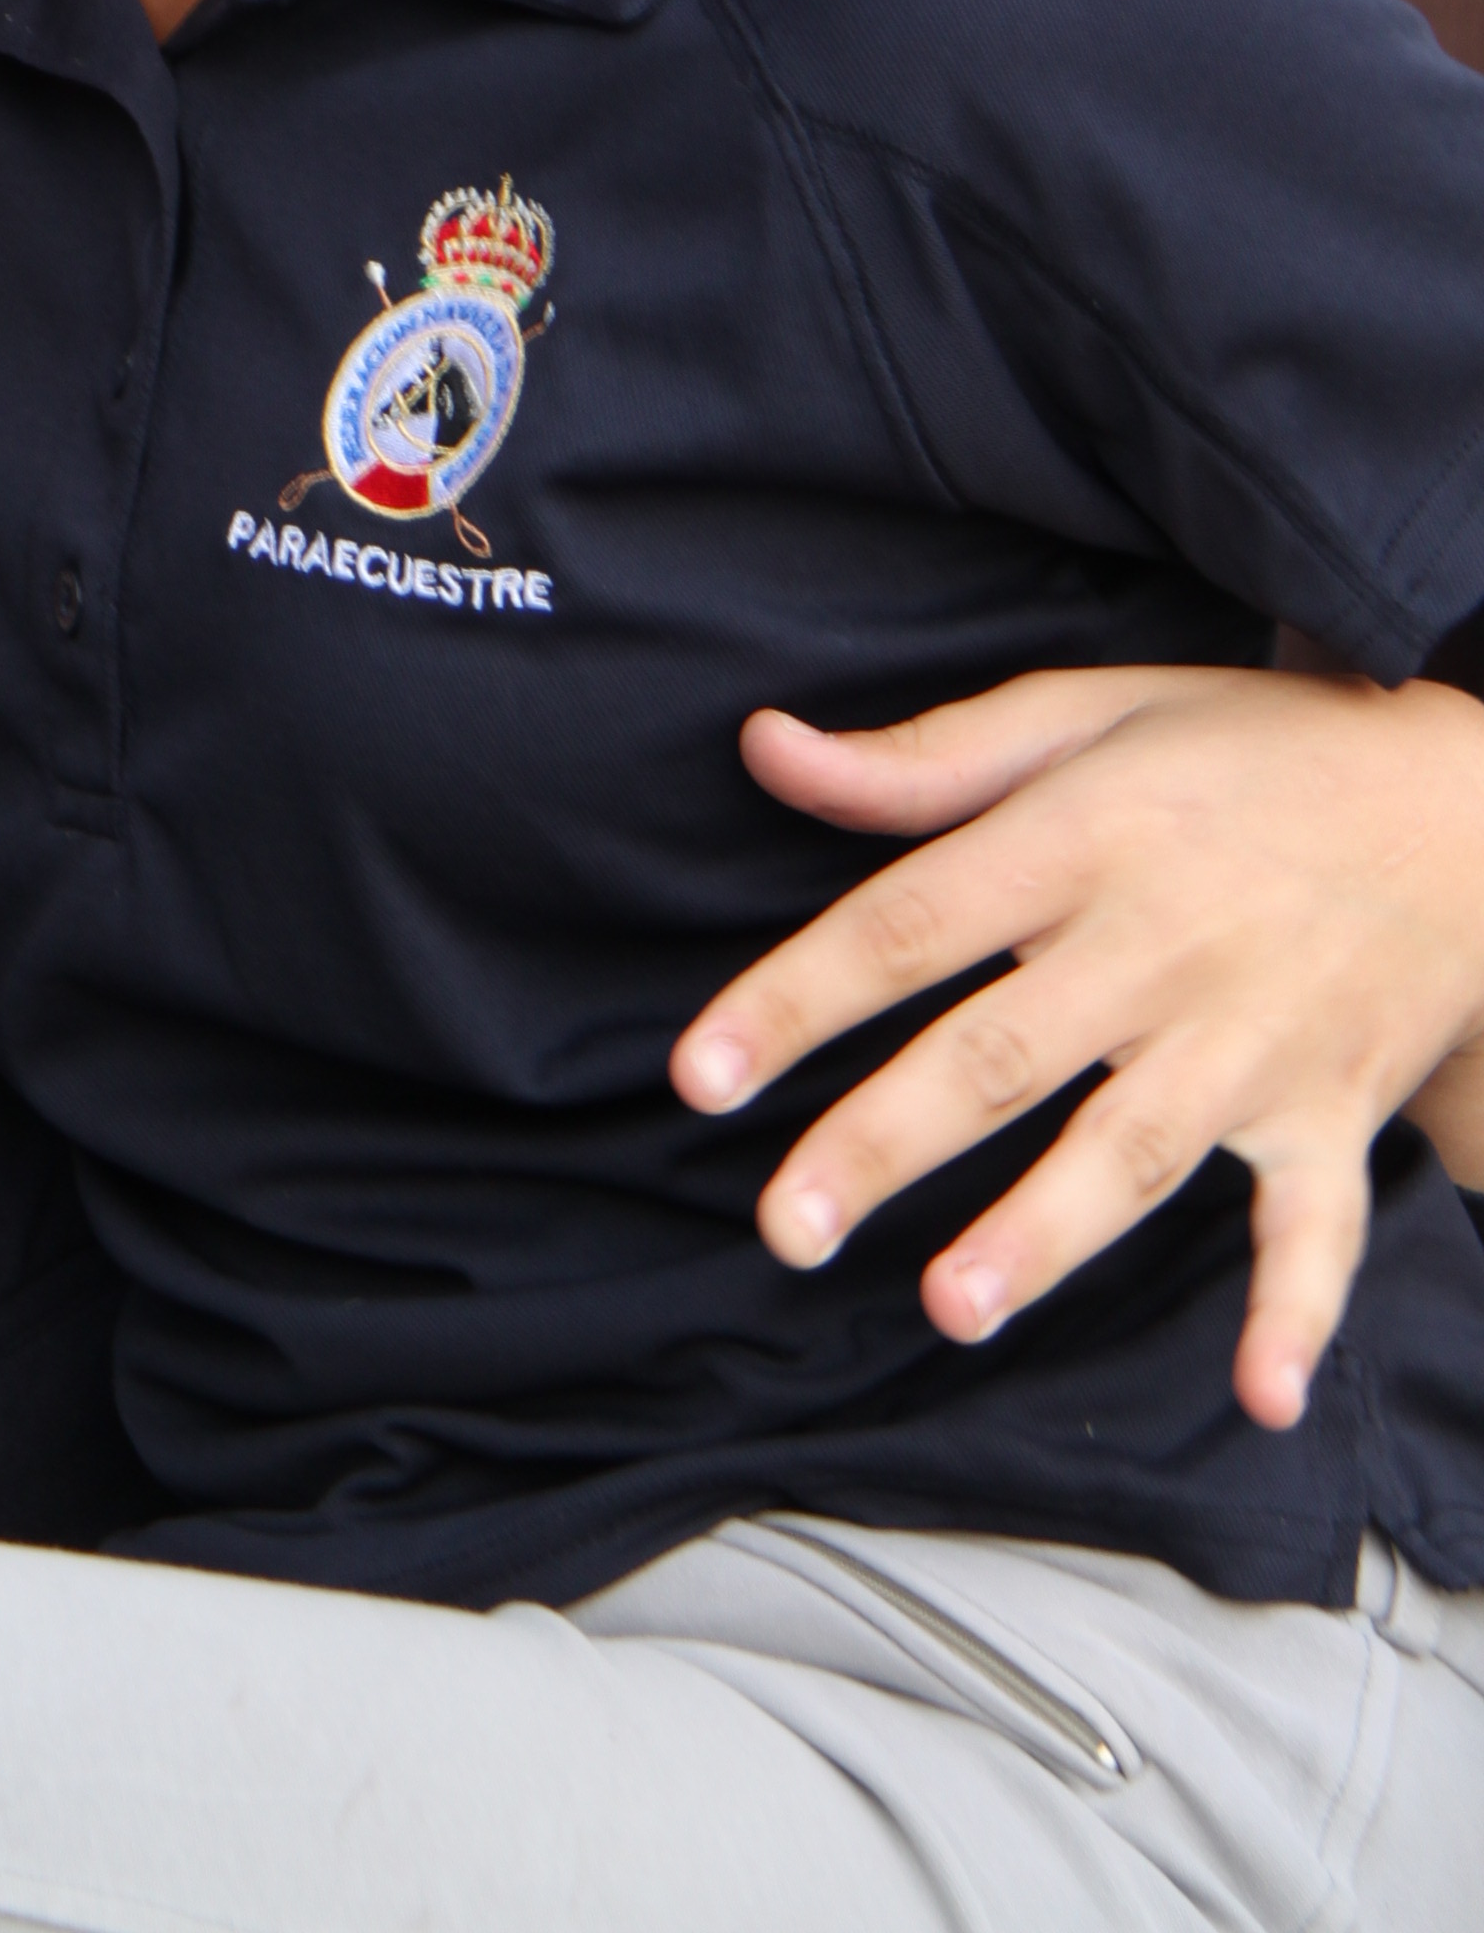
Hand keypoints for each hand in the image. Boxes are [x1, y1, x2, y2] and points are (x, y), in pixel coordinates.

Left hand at [667, 660, 1483, 1430]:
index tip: (701, 1076)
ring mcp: (1251, 1039)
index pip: (909, 923)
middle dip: (886, 1144)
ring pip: (1132, 1150)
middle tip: (785, 1228)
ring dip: (1045, 1232)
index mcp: (1079, 838)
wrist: (1466, 798)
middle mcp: (1157, 945)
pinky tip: (1260, 1395)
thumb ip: (924, 755)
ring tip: (951, 1306)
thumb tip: (768, 749)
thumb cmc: (1248, 750)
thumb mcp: (1087, 712)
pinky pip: (1320, 1226)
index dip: (798, 996)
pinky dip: (1297, 1313)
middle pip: (999, 1054)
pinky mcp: (1333, 1110)